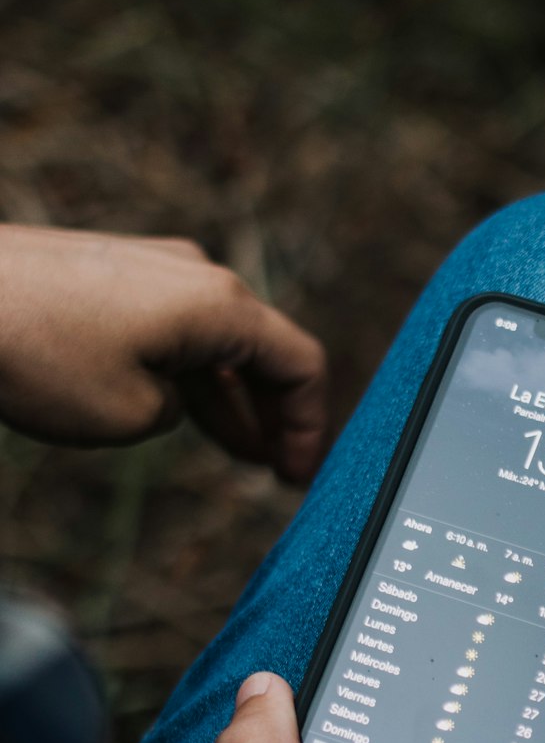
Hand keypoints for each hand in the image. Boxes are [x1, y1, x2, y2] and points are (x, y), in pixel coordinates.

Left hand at [0, 224, 328, 483]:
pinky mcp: (112, 272)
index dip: (310, 426)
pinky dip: (188, 372)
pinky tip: (180, 410)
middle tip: (277, 468)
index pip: (299, 364)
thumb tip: (170, 398)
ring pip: (214, 340)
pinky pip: (174, 327)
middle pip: (261, 350)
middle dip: (273, 415)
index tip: (298, 474)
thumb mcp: (132, 416)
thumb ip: (178, 413)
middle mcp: (197, 275)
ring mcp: (153, 268)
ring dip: (229, 398)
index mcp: (220, 307)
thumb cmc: (38, 352)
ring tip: (238, 451)